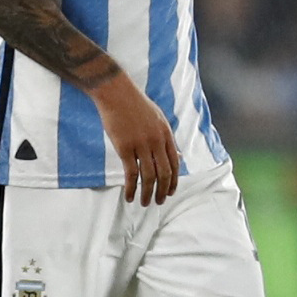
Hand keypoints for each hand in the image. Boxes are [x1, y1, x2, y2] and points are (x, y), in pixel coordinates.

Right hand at [93, 77, 180, 205]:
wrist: (116, 94)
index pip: (175, 163)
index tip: (171, 192)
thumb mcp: (159, 119)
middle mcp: (157, 141)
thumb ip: (168, 139)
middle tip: (159, 202)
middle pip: (164, 173)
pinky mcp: (124, 148)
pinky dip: (131, 187)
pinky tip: (129, 196)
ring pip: (149, 176)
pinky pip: (131, 173)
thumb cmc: (136, 105)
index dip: (174, 180)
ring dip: (148, 193)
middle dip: (163, 190)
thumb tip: (179, 155)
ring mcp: (141, 145)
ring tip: (145, 203)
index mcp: (166, 134)